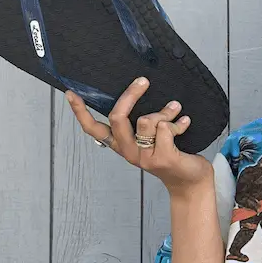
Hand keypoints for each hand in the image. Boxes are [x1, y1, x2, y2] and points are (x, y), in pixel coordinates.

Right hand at [66, 77, 213, 195]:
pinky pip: (166, 128)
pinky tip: (185, 123)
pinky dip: (179, 123)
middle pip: (117, 117)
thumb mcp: (151, 137)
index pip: (94, 129)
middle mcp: (128, 151)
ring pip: (146, 120)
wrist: (191, 181)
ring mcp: (144, 156)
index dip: (80, 112)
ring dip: (165, 112)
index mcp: (121, 144)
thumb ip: (144, 121)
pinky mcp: (161, 158)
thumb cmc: (172, 155)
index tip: (70, 94)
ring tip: (175, 110)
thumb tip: (141, 91)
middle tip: (143, 81)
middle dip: (130, 95)